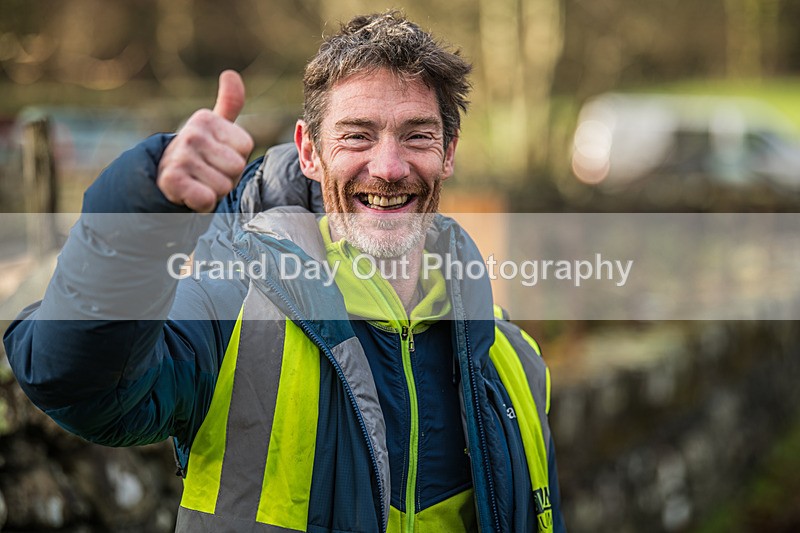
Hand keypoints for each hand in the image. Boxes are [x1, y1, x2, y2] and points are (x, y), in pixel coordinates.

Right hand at [157, 70, 254, 211]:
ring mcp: (181, 156)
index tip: (218, 157)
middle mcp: (192, 134)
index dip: (236, 158)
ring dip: (214, 191)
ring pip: (224, 186)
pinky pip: (207, 199)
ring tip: (198, 182)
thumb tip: (231, 74)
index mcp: (206, 119)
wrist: (162, 178)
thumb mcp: (215, 127)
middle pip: (237, 167)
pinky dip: (202, 205)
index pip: (246, 147)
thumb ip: (229, 103)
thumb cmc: (199, 154)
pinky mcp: (172, 180)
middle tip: (208, 172)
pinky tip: (190, 195)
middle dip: (227, 177)